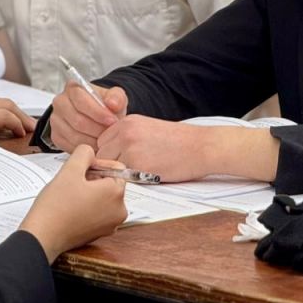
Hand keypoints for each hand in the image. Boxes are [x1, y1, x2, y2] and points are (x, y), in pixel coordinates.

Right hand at [18, 145, 127, 260]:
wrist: (42, 237)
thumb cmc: (56, 207)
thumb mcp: (70, 169)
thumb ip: (84, 153)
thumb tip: (90, 154)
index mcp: (116, 194)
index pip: (116, 168)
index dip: (97, 164)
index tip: (80, 169)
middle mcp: (119, 211)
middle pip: (110, 183)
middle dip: (92, 179)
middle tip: (72, 182)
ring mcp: (110, 225)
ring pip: (103, 198)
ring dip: (88, 192)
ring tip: (70, 195)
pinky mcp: (99, 234)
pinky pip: (97, 212)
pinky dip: (86, 206)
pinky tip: (70, 207)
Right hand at [47, 82, 127, 150]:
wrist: (95, 116)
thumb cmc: (103, 106)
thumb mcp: (114, 97)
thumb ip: (117, 97)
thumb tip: (112, 104)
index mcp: (73, 88)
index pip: (81, 101)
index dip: (98, 113)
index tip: (112, 121)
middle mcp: (60, 102)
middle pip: (77, 120)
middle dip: (97, 129)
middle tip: (110, 134)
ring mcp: (56, 120)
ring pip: (74, 135)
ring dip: (92, 141)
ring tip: (105, 141)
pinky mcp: (56, 136)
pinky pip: (70, 145)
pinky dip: (85, 148)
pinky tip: (96, 146)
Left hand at [95, 115, 213, 182]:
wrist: (201, 146)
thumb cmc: (180, 141)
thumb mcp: (149, 129)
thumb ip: (129, 137)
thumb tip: (112, 154)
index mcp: (128, 122)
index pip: (102, 140)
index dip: (109, 153)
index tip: (120, 160)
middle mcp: (125, 132)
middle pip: (101, 154)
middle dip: (111, 164)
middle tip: (128, 170)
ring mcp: (130, 148)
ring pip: (109, 168)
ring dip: (119, 174)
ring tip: (138, 173)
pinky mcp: (137, 165)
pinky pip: (122, 178)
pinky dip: (131, 181)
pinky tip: (145, 176)